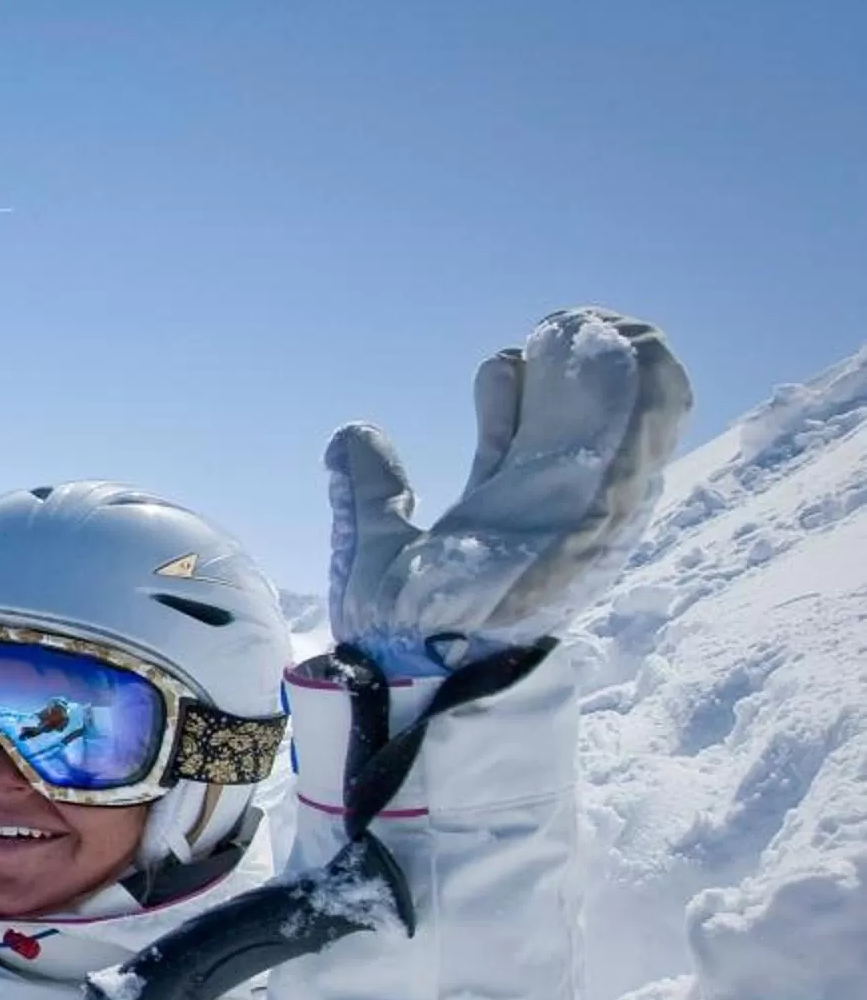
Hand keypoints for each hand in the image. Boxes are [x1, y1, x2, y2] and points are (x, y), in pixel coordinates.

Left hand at [326, 307, 691, 675]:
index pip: (514, 446)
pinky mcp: (600, 523)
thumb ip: (369, 490)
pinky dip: (645, 401)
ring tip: (602, 324)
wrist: (418, 674)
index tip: (503, 361)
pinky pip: (639, 453)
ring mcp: (574, 521)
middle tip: (561, 326)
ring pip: (612, 435)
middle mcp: (540, 520)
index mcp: (493, 522)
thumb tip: (353, 433)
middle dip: (568, 379)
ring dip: (611, 379)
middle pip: (566, 433)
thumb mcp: (372, 543)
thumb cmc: (396, 634)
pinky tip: (643, 354)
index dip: (512, 399)